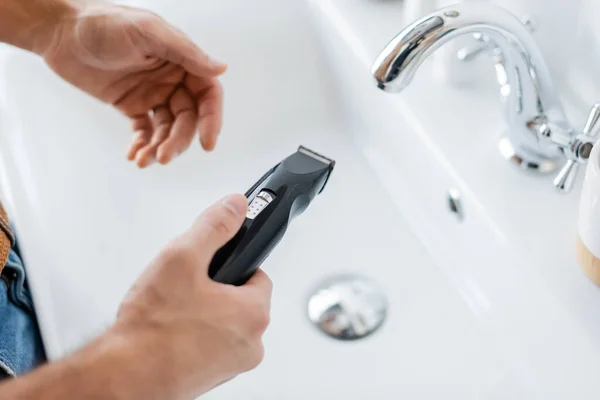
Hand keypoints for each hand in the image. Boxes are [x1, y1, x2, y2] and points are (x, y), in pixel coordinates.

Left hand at [40, 1, 225, 166]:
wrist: (60, 32)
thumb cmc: (103, 22)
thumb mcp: (147, 32)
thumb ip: (185, 52)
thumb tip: (221, 68)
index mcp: (181, 61)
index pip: (207, 94)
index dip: (211, 119)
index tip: (207, 143)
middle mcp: (171, 80)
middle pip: (187, 118)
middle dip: (178, 140)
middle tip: (164, 156)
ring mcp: (152, 94)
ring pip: (167, 129)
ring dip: (159, 147)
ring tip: (144, 161)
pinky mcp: (131, 105)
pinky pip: (144, 130)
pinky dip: (142, 145)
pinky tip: (134, 156)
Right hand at [115, 194, 271, 397]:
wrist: (124, 378)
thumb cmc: (152, 329)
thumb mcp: (182, 258)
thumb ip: (213, 227)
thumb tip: (235, 207)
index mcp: (253, 313)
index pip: (258, 275)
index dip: (233, 265)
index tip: (212, 267)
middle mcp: (251, 343)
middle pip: (241, 300)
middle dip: (216, 290)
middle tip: (185, 289)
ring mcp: (232, 364)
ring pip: (225, 324)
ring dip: (205, 314)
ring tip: (174, 311)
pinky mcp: (211, 378)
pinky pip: (210, 346)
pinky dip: (194, 337)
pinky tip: (170, 332)